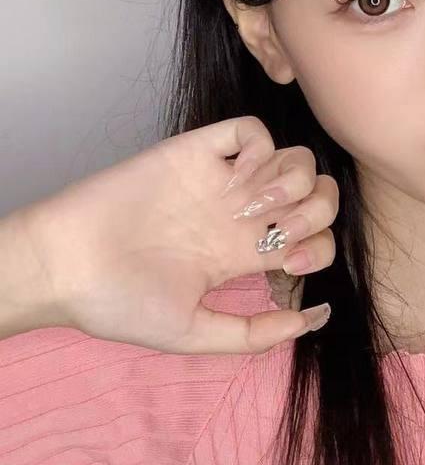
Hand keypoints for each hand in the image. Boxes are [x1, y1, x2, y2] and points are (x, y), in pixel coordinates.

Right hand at [29, 117, 337, 352]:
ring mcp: (220, 181)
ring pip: (295, 159)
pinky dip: (260, 150)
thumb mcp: (194, 334)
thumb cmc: (119, 304)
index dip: (318, 249)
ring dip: (292, 182)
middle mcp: (239, 215)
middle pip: (316, 195)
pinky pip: (250, 130)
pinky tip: (237, 180)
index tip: (287, 266)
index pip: (314, 239)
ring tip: (256, 207)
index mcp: (243, 255)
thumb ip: (255, 333)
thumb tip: (315, 319)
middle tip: (282, 234)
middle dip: (317, 212)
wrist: (65, 267)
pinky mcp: (195, 152)